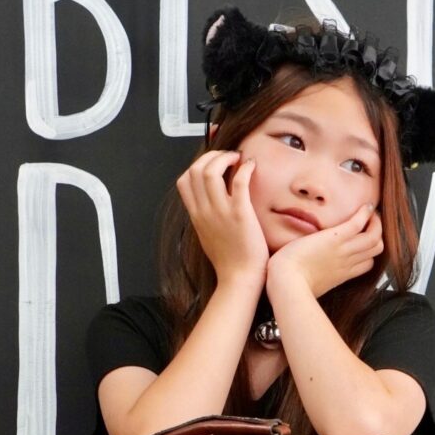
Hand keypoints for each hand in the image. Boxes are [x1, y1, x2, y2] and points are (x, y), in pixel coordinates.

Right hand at [176, 151, 268, 284]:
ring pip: (211, 171)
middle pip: (195, 170)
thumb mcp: (208, 236)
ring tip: (238, 159)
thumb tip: (208, 202)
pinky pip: (238, 182)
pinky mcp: (240, 214)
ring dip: (225, 158)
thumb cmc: (229, 261)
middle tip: (227, 157)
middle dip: (211, 156)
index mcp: (196, 216)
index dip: (197, 165)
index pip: (184, 180)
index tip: (212, 164)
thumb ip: (205, 217)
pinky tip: (251, 166)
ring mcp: (220, 212)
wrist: (239, 279)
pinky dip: (244, 168)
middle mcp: (204, 211)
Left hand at [266, 204, 383, 297]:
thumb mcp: (310, 284)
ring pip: (374, 237)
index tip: (363, 239)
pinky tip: (366, 206)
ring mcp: (343, 250)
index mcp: (341, 274)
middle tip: (369, 222)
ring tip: (370, 213)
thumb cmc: (291, 285)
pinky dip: (365, 213)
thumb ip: (316, 276)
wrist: (286, 282)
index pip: (367, 264)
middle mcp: (347, 262)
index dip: (369, 252)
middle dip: (376, 234)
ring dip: (375, 222)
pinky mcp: (335, 238)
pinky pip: (358, 224)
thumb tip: (309, 272)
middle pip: (376, 249)